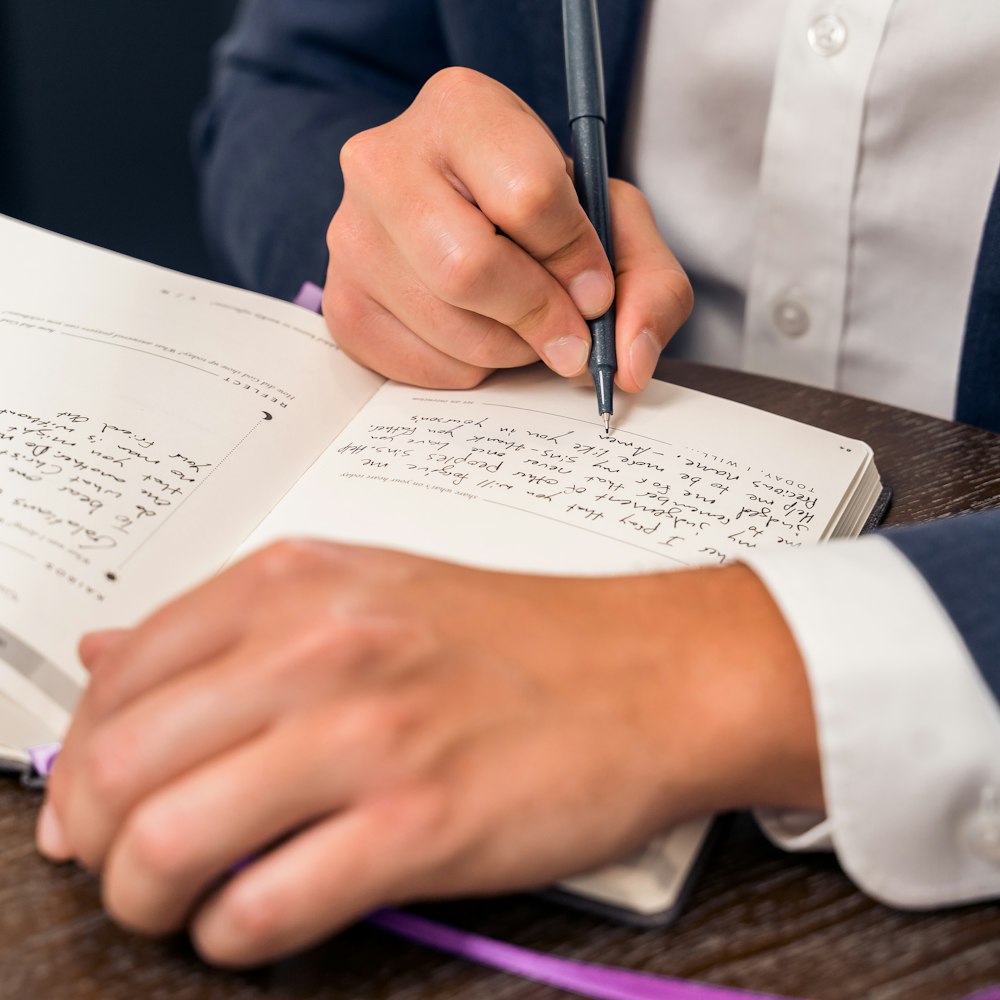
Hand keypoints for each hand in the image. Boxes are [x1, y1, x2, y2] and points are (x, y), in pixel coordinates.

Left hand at [38, 541, 818, 966]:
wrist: (649, 672)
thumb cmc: (518, 638)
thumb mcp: (365, 587)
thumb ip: (230, 625)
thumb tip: (108, 652)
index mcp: (299, 583)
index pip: (121, 673)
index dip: (81, 755)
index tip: (92, 796)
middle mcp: (321, 646)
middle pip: (120, 764)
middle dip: (94, 839)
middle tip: (119, 863)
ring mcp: (370, 735)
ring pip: (167, 843)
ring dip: (147, 896)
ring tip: (177, 902)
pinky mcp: (421, 825)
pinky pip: (262, 907)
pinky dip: (231, 934)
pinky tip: (256, 918)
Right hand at [324, 68, 691, 390]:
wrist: (466, 215)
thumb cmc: (542, 215)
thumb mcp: (613, 223)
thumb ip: (649, 284)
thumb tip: (628, 365)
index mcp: (461, 109)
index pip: (527, 195)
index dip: (576, 261)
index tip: (595, 291)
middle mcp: (385, 161)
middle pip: (470, 268)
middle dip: (538, 317)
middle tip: (568, 337)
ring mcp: (350, 235)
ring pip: (446, 325)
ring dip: (509, 348)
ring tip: (523, 326)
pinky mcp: (340, 302)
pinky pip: (417, 364)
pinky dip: (468, 368)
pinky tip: (479, 334)